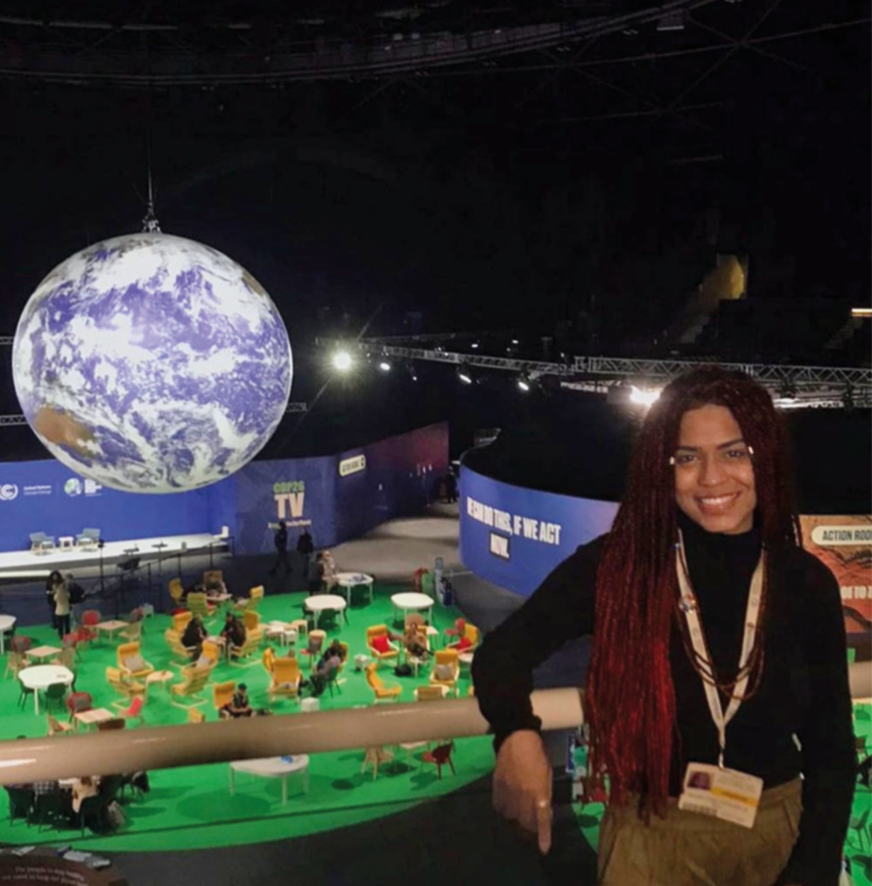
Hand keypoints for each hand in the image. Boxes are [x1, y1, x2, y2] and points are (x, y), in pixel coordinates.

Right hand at [493, 730, 552, 853]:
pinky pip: (500, 807)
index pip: (542, 819)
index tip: (543, 849)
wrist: (516, 737)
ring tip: (520, 811)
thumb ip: (544, 793)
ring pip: (511, 817)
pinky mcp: (497, 787)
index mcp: (538, 791)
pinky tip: (508, 803)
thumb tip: (543, 810)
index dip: (543, 836)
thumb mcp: (547, 774)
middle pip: (525, 822)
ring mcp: (508, 792)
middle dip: (530, 827)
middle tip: (533, 823)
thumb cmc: (537, 754)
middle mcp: (523, 795)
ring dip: (517, 818)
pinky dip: (505, 809)